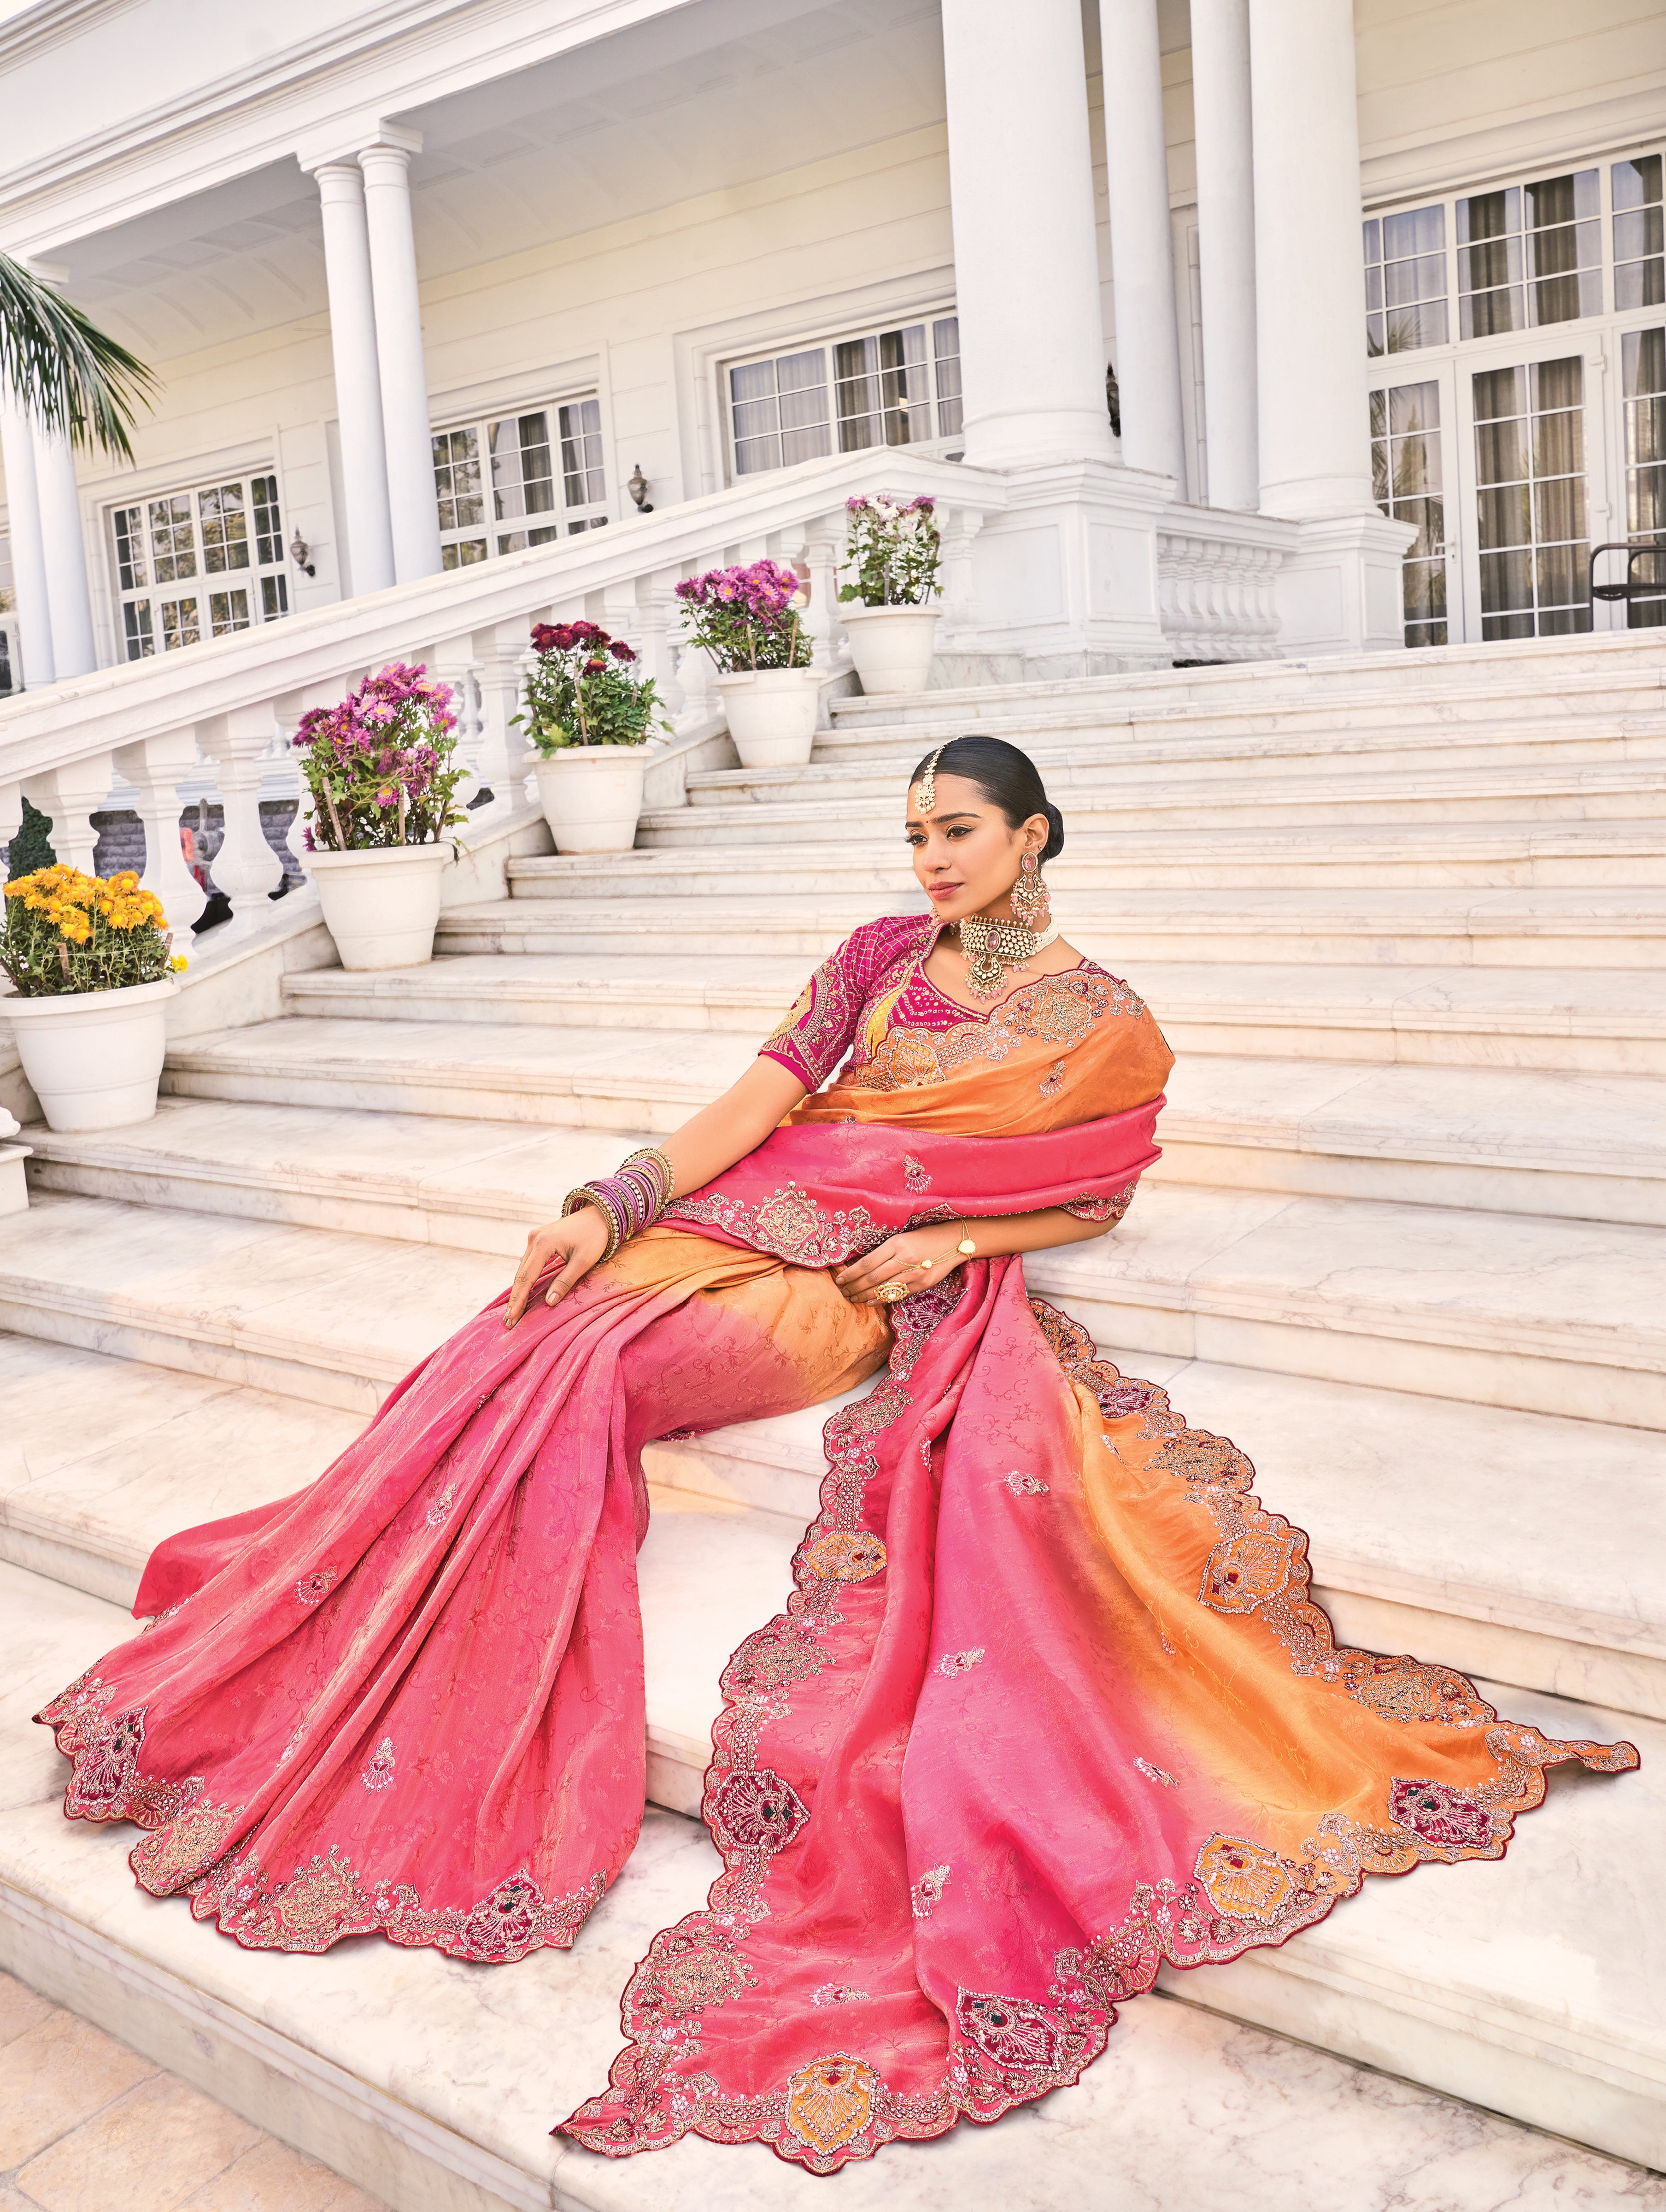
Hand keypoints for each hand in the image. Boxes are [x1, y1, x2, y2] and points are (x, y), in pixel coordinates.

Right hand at [504, 1205, 610, 1327]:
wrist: (599, 1215)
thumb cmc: (594, 1237)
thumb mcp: (583, 1261)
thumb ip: (565, 1281)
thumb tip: (549, 1302)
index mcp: (543, 1243)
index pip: (527, 1277)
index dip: (519, 1299)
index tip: (512, 1316)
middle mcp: (534, 1239)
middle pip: (520, 1274)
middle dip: (515, 1298)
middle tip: (509, 1321)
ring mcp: (534, 1238)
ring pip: (522, 1269)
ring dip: (519, 1290)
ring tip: (513, 1312)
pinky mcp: (538, 1240)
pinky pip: (528, 1264)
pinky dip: (525, 1280)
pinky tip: (523, 1294)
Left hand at [834, 1227, 967, 1306]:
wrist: (953, 1242)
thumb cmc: (923, 1237)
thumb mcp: (901, 1238)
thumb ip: (883, 1253)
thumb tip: (861, 1267)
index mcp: (896, 1244)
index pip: (867, 1263)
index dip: (850, 1274)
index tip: (839, 1280)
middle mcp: (905, 1259)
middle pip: (872, 1278)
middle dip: (854, 1287)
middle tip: (843, 1292)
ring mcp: (915, 1273)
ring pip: (884, 1289)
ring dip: (865, 1296)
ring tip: (853, 1298)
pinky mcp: (923, 1284)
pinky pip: (898, 1295)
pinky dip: (882, 1300)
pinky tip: (871, 1302)